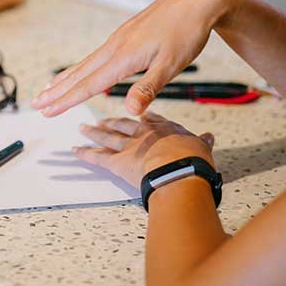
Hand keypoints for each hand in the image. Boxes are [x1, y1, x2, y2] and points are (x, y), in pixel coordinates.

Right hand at [32, 0, 236, 116]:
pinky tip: (82, 72)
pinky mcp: (125, 35)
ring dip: (66, 78)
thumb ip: (148, 88)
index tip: (46, 111)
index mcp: (123, 57)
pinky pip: (96, 56)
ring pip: (86, 63)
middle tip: (35, 103)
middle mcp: (115, 47)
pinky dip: (82, 67)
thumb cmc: (187, 32)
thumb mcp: (172, 64)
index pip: (89, 84)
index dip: (66, 100)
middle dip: (57, 91)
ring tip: (48, 89)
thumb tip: (129, 111)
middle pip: (80, 73)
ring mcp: (118, 39)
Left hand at [75, 112, 215, 187]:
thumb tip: (209, 137)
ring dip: (94, 133)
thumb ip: (202, 142)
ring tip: (83, 129)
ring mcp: (128, 147)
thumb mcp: (202, 148)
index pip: (151, 120)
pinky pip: (97, 157)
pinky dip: (85, 154)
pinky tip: (76, 150)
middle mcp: (143, 134)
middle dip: (112, 122)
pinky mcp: (117, 162)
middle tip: (102, 120)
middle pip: (124, 125)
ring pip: (107, 137)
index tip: (138, 114)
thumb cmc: (193, 161)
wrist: (179, 171)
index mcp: (164, 129)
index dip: (143, 117)